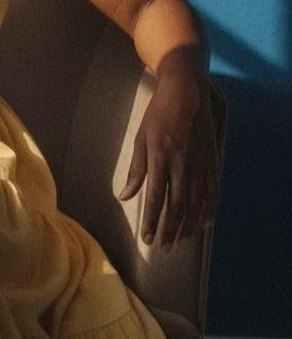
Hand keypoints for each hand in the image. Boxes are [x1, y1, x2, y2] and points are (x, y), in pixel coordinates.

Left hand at [118, 50, 218, 248]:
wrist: (187, 91)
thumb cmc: (158, 114)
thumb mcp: (141, 137)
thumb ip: (136, 169)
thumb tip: (126, 196)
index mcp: (160, 158)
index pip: (156, 198)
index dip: (152, 221)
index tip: (148, 239)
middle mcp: (182, 164)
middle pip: (177, 206)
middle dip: (170, 230)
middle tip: (164, 248)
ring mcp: (200, 163)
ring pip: (195, 203)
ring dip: (188, 225)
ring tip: (180, 241)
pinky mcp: (212, 160)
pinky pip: (211, 191)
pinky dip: (208, 210)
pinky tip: (204, 224)